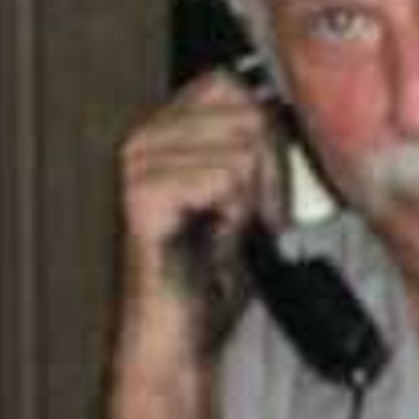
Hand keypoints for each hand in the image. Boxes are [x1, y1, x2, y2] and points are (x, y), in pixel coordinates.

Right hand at [113, 73, 282, 353]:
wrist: (183, 334)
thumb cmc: (212, 272)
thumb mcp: (245, 190)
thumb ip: (254, 142)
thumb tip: (279, 104)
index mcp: (163, 129)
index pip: (231, 84)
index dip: (265, 135)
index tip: (261, 189)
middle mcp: (144, 137)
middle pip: (246, 110)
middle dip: (268, 169)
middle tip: (251, 216)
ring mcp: (139, 162)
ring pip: (243, 145)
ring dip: (255, 197)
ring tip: (232, 229)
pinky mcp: (144, 193)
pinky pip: (227, 176)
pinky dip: (238, 214)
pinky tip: (218, 237)